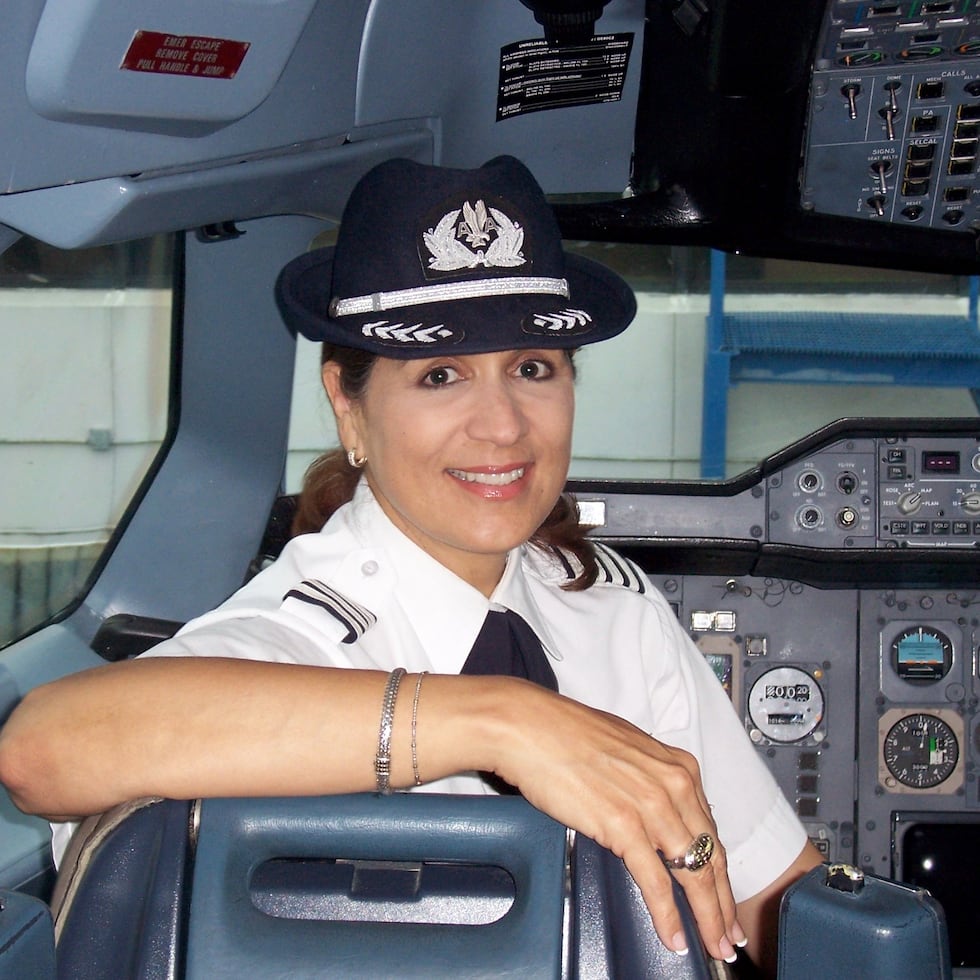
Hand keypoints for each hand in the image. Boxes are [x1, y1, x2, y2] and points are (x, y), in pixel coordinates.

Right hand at [489, 683, 743, 963]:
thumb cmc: (568, 733)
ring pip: (693, 874)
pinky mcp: (625, 825)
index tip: (725, 897)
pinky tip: (673, 935)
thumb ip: (650, 779)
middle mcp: (673, 784)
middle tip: (729, 936)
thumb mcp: (628, 750)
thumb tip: (653, 805)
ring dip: (707, 918)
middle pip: (711, 856)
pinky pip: (656, 881)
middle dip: (724, 903)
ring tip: (713, 945)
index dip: (720, 870)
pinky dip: (667, 915)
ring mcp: (652, 806)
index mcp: (677, 766)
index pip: (711, 831)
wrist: (531, 727)